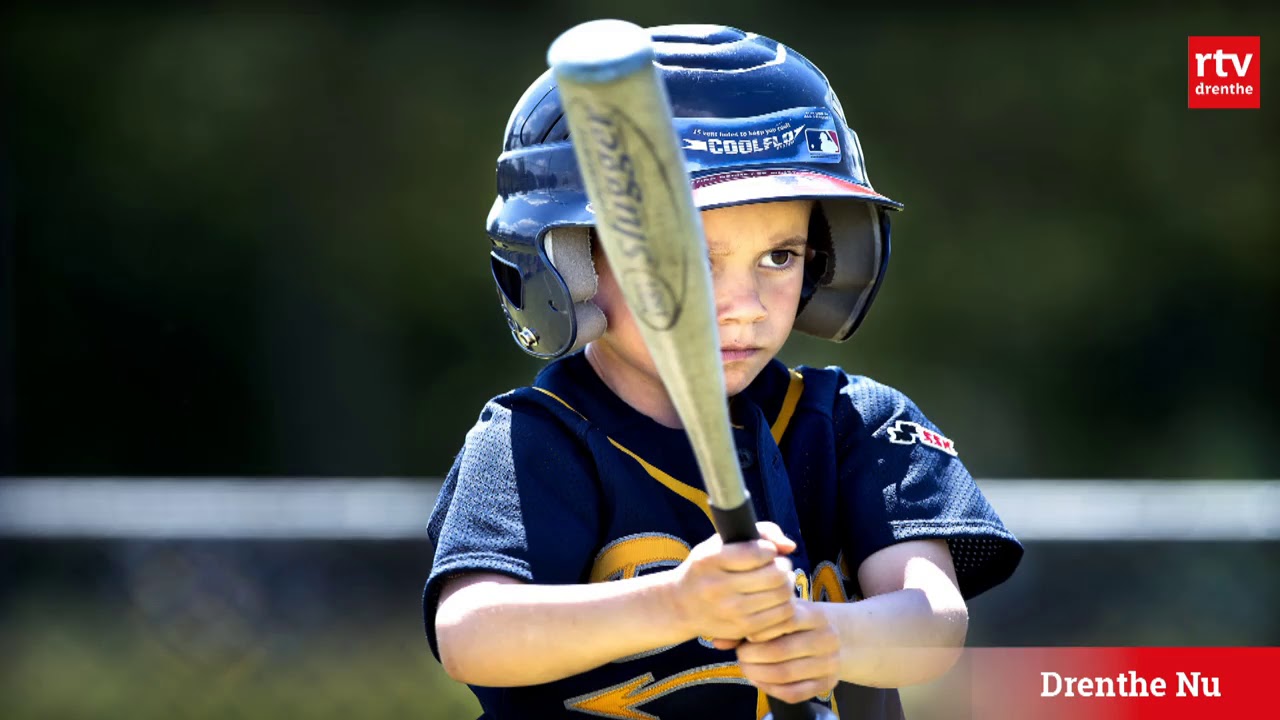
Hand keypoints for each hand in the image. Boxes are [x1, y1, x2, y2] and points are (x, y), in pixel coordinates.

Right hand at [668, 522, 796, 642]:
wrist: (681, 606)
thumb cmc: (706, 569)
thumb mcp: (720, 543)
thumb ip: (758, 532)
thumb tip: (790, 546)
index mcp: (710, 560)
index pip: (757, 552)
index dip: (770, 549)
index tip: (766, 551)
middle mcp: (717, 587)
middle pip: (775, 575)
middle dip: (784, 566)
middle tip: (779, 566)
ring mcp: (730, 611)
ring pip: (782, 596)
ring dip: (787, 585)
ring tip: (778, 582)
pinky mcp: (741, 629)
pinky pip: (782, 617)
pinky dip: (785, 605)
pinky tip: (775, 600)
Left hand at [733, 601, 841, 703]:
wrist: (839, 636)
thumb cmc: (798, 622)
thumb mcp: (781, 611)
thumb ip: (751, 621)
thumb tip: (718, 642)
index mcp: (816, 615)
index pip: (783, 620)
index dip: (759, 629)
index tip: (746, 634)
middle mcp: (827, 638)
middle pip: (780, 650)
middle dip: (752, 656)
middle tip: (740, 655)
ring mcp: (830, 663)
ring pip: (785, 674)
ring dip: (758, 674)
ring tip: (746, 667)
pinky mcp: (828, 683)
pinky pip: (793, 693)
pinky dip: (770, 689)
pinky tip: (760, 680)